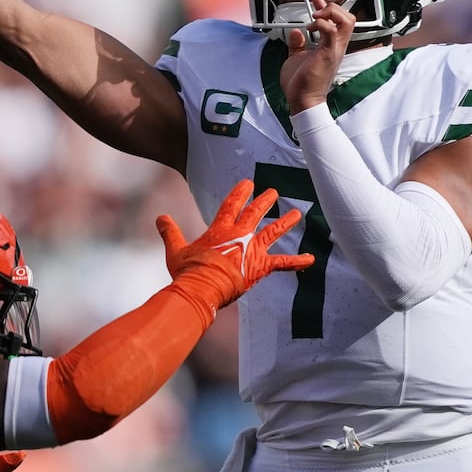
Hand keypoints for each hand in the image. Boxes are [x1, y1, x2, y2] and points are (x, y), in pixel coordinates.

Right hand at [155, 179, 314, 311]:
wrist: (201, 288)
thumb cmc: (188, 271)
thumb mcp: (175, 249)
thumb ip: (169, 232)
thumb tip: (160, 218)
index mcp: (220, 229)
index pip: (231, 204)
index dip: (240, 193)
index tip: (247, 184)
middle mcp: (239, 235)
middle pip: (255, 213)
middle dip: (264, 201)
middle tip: (273, 192)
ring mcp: (252, 250)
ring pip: (272, 232)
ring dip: (284, 222)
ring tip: (296, 214)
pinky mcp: (260, 267)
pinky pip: (283, 263)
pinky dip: (298, 261)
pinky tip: (311, 259)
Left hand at [279, 2, 355, 111]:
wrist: (302, 100)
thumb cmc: (300, 83)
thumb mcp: (296, 57)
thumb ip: (297, 44)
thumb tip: (296, 32)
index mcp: (331, 46)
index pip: (339, 21)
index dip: (328, 6)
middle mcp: (336, 46)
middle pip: (349, 18)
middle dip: (333, 7)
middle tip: (315, 10)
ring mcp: (334, 50)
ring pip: (347, 21)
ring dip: (331, 13)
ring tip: (315, 18)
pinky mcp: (327, 54)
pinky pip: (332, 32)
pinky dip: (323, 24)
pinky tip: (310, 28)